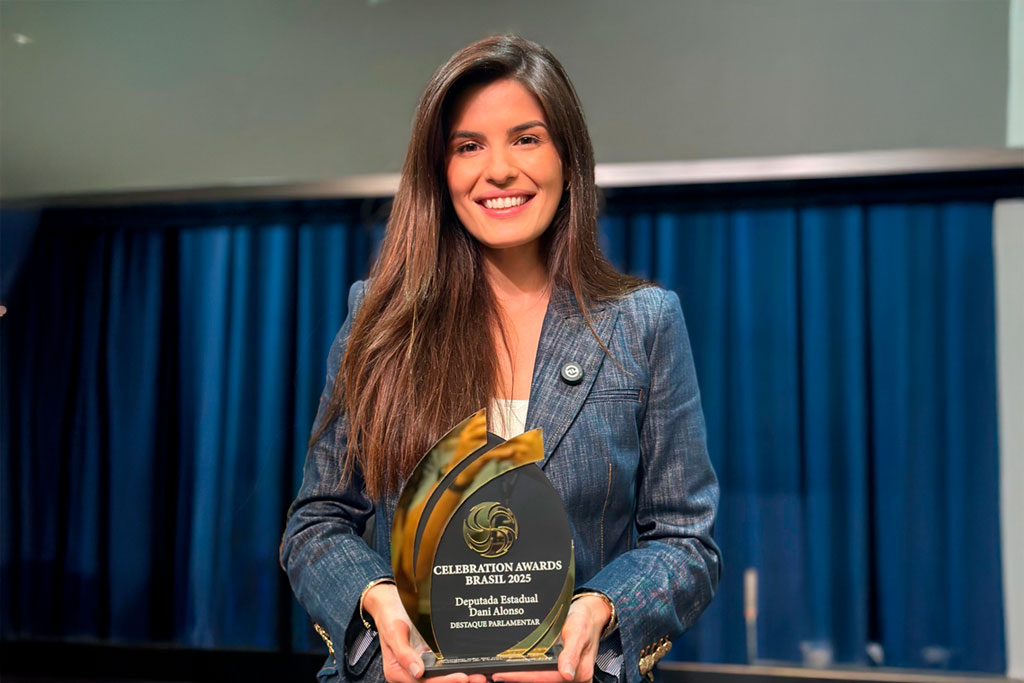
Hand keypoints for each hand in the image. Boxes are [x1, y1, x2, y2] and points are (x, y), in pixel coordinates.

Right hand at [363, 582, 487, 682]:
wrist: (390, 606)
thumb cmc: (390, 618)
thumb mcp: (394, 632)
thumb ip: (404, 653)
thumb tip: (418, 671)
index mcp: (397, 672)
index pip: (424, 682)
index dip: (444, 681)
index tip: (462, 677)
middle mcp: (409, 674)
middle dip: (456, 682)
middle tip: (479, 678)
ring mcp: (419, 668)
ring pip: (439, 679)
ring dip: (458, 678)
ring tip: (479, 676)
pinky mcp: (427, 661)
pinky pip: (441, 669)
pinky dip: (454, 670)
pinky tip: (469, 669)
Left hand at [493, 595, 611, 682]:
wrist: (591, 615)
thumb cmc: (584, 621)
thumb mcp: (578, 632)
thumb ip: (571, 654)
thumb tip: (567, 674)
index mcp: (579, 672)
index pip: (543, 677)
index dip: (520, 676)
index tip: (501, 674)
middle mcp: (571, 677)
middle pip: (540, 680)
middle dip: (517, 677)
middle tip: (495, 674)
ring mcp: (566, 675)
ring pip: (540, 678)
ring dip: (521, 675)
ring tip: (500, 672)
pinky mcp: (561, 671)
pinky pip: (542, 674)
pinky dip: (528, 671)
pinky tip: (515, 668)